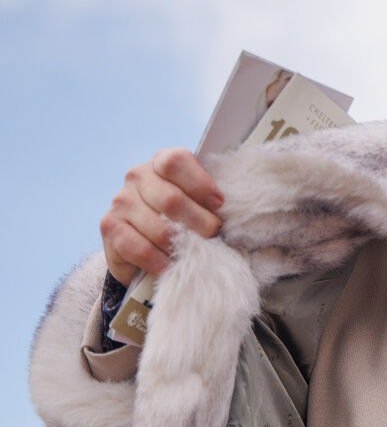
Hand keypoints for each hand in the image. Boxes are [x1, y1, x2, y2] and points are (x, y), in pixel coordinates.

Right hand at [99, 148, 223, 284]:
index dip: (201, 184)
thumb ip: (210, 199)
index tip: (219, 205)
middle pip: (172, 200)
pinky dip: (163, 262)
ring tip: (195, 254)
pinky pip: (141, 250)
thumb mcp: (197, 200)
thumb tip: (236, 211)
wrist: (142, 242)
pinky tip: (173, 265)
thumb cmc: (182, 217)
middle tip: (213, 236)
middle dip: (200, 224)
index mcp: (161, 161)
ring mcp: (120, 201)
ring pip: (159, 229)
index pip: (176, 161)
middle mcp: (137, 176)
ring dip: (183, 247)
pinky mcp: (109, 227)